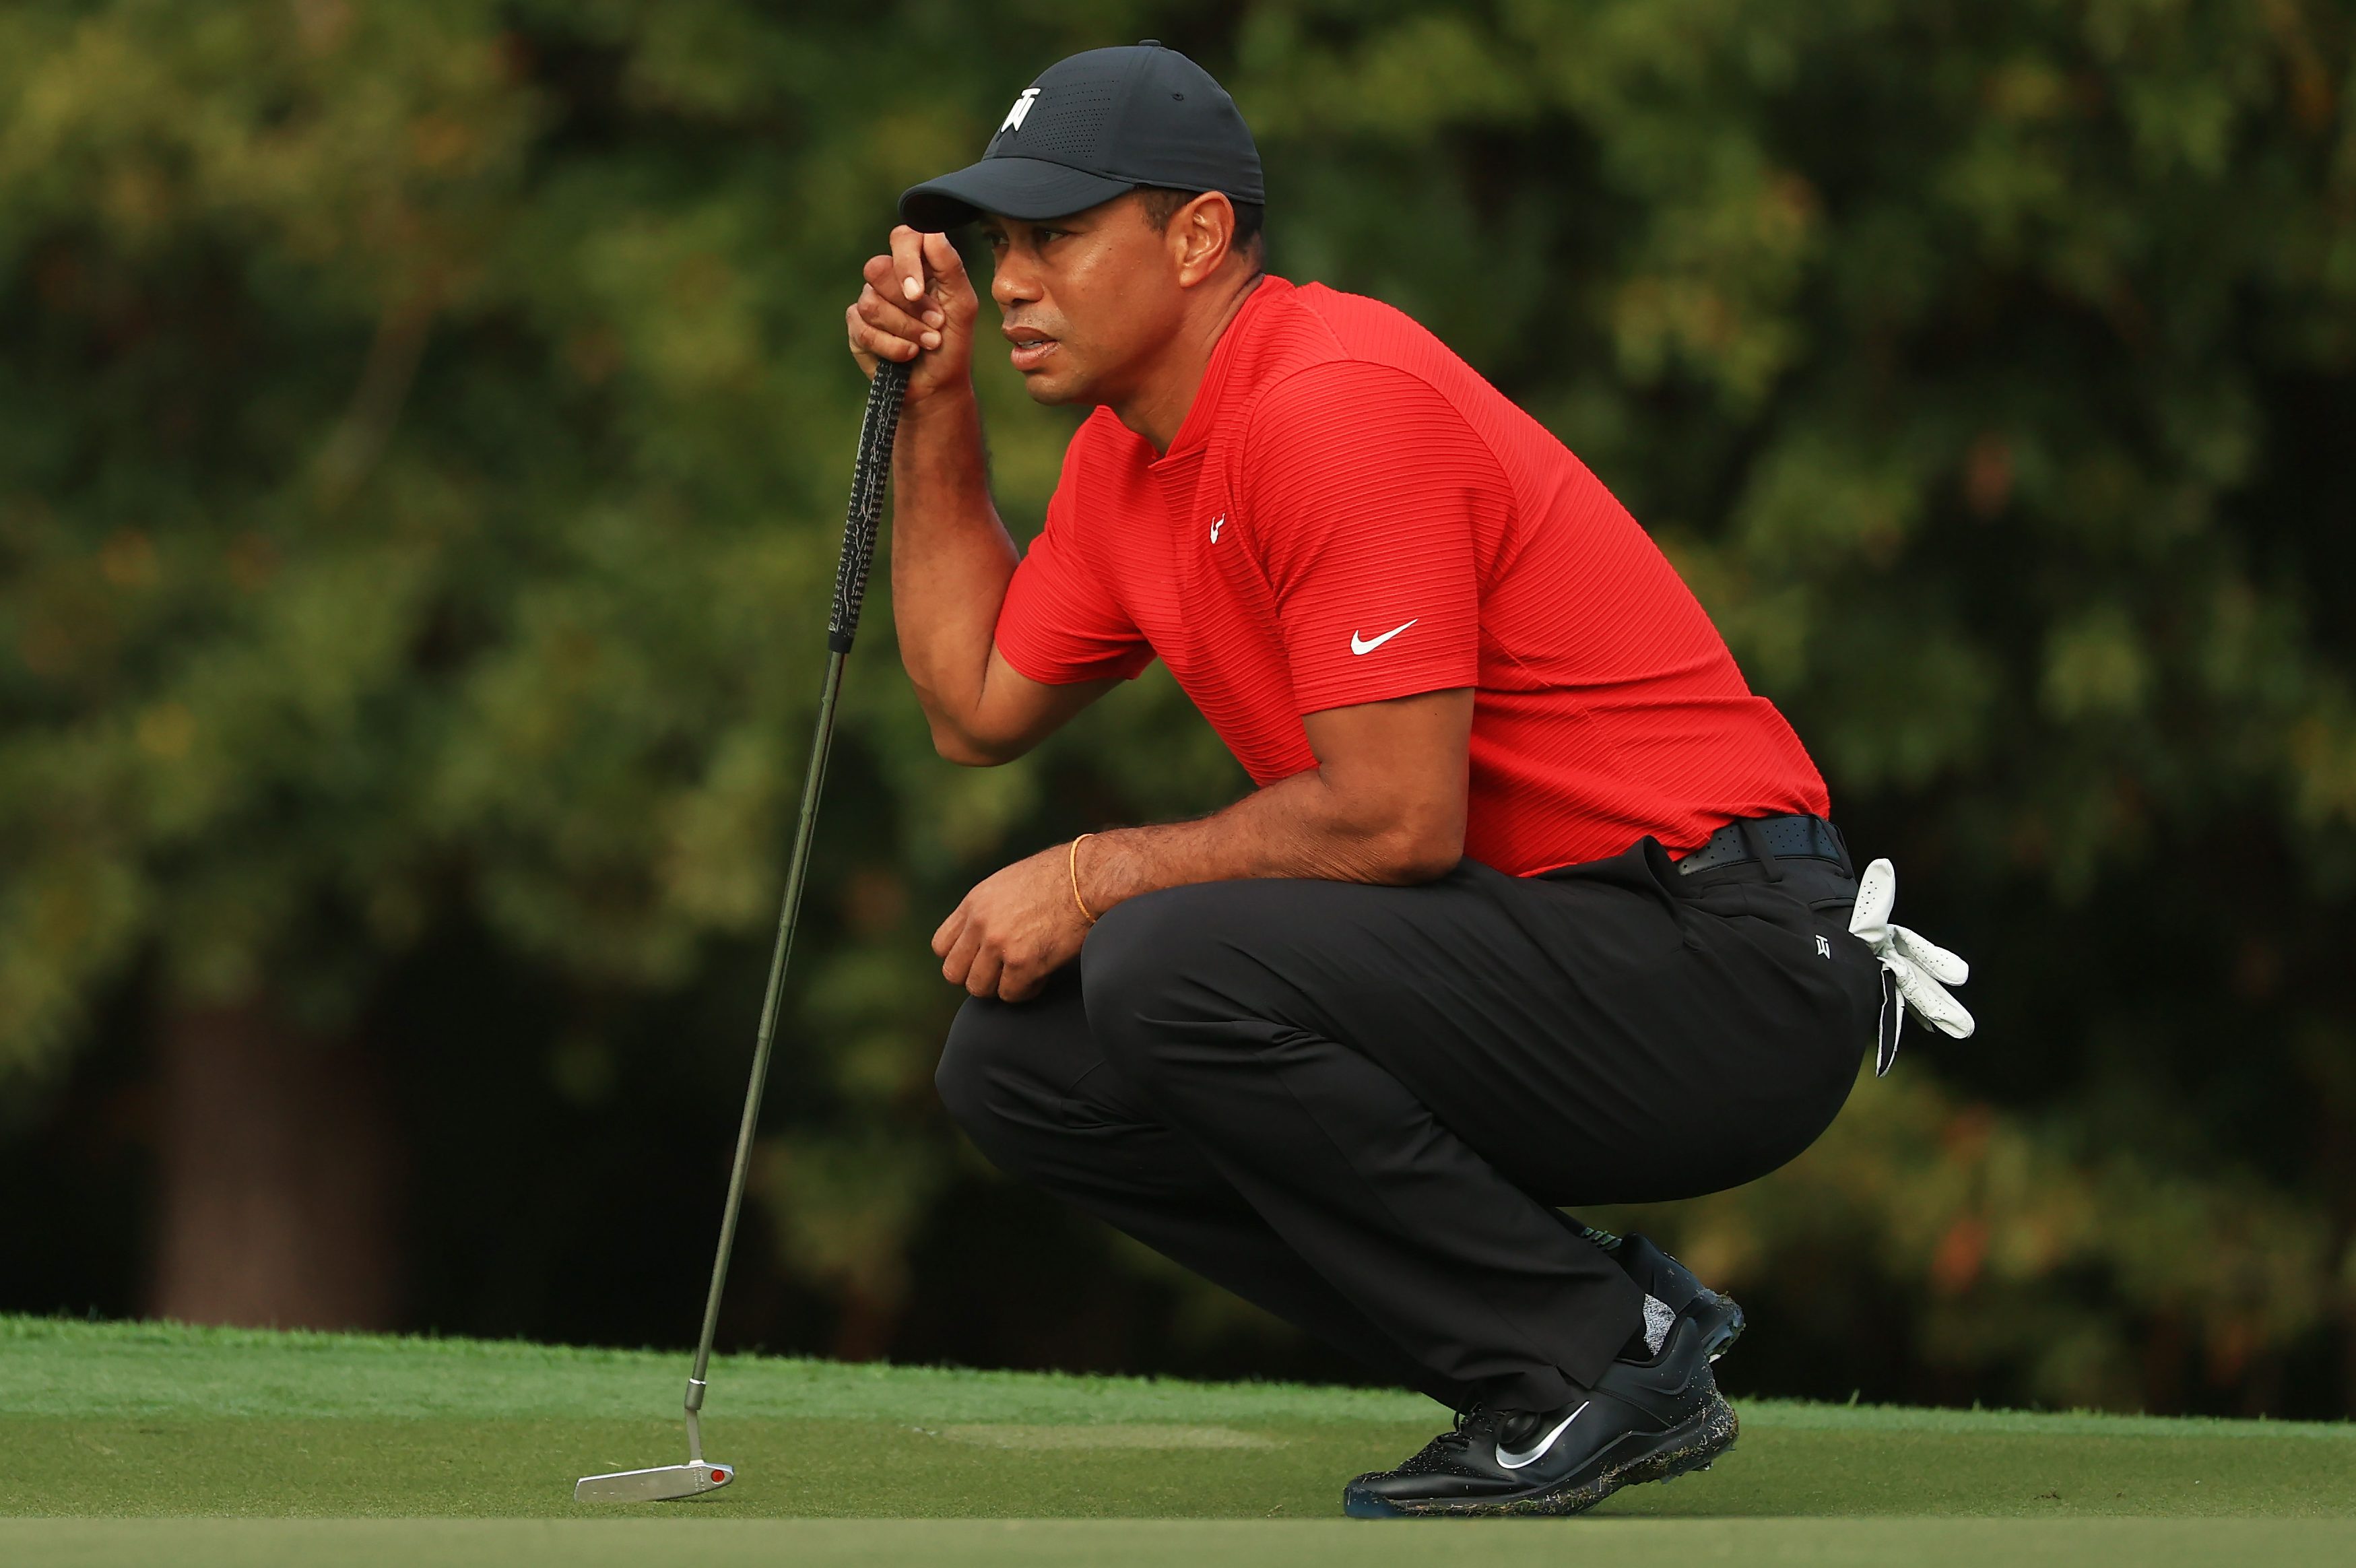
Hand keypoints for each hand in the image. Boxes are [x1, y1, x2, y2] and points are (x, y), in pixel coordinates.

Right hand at [846, 225, 978, 404]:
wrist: (937, 385)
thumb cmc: (952, 342)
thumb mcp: (962, 305)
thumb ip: (950, 267)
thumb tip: (932, 232)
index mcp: (917, 265)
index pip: (902, 238)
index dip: (906, 260)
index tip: (918, 291)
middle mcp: (889, 279)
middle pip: (877, 269)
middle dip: (910, 305)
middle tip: (935, 324)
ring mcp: (869, 302)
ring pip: (871, 304)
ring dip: (906, 329)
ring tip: (927, 343)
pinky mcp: (856, 328)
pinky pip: (863, 330)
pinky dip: (892, 347)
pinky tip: (908, 355)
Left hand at [933, 842, 1091, 1001]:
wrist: (1091, 878)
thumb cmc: (1062, 877)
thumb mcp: (1011, 883)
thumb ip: (990, 909)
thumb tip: (983, 935)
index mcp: (975, 902)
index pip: (942, 946)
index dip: (963, 957)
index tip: (983, 958)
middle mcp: (980, 923)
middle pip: (954, 973)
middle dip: (978, 976)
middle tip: (1002, 971)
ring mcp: (999, 944)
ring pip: (979, 988)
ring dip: (1001, 986)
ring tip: (1024, 973)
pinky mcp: (1023, 963)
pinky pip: (1011, 994)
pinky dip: (1027, 990)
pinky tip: (1043, 973)